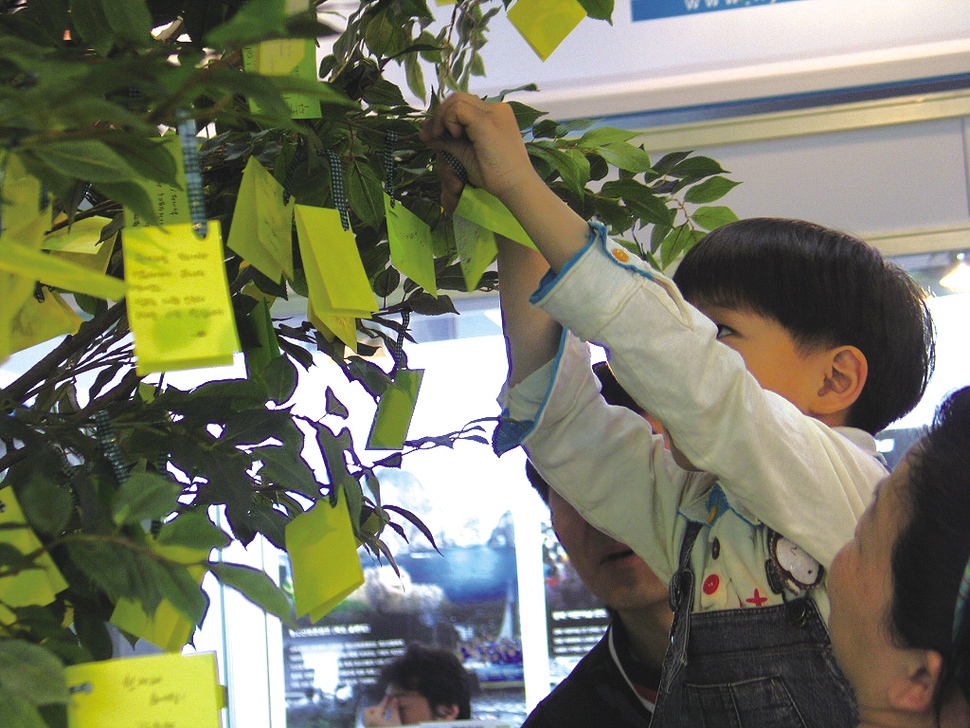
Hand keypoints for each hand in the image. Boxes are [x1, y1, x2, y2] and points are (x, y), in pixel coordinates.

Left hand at [362, 696, 402, 725]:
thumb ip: (394, 709)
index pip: (380, 707)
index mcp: (376, 719)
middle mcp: (369, 724)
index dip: (385, 701)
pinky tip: (380, 721)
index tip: (388, 696)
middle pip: (367, 711)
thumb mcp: (395, 720)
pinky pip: (367, 723)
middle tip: (383, 710)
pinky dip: (371, 720)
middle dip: (374, 709)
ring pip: (365, 718)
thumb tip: (395, 699)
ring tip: (382, 716)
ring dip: (372, 714)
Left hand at [421, 92, 536, 206]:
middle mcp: (496, 109)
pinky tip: (453, 137)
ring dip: (442, 117)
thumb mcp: (467, 154)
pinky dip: (448, 121)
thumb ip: (449, 142)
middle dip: (439, 114)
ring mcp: (493, 113)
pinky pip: (458, 109)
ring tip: (440, 137)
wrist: (516, 186)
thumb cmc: (496, 175)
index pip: (464, 105)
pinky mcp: (486, 121)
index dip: (444, 116)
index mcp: (495, 115)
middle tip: (429, 136)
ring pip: (456, 100)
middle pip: (458, 98)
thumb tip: (427, 134)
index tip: (430, 134)